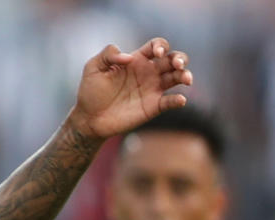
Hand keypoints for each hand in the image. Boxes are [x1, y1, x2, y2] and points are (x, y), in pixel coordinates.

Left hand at [70, 39, 191, 139]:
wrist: (89, 119)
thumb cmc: (90, 91)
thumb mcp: (93, 67)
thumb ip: (107, 54)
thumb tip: (129, 57)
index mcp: (137, 59)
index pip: (157, 46)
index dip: (161, 46)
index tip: (155, 54)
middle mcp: (148, 72)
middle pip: (173, 59)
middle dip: (180, 58)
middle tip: (177, 65)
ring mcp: (152, 89)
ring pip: (177, 77)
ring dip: (185, 75)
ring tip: (186, 79)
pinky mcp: (153, 107)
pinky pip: (171, 101)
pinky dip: (178, 100)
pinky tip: (179, 100)